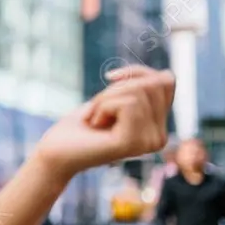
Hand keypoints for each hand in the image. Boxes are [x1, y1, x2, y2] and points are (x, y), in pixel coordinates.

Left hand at [34, 65, 174, 181]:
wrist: (55, 152)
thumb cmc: (80, 124)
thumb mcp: (114, 96)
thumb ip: (142, 86)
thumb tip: (169, 74)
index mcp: (158, 126)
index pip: (166, 81)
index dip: (136, 72)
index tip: (110, 80)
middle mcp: (160, 137)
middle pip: (153, 83)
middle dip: (117, 87)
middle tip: (97, 109)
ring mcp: (149, 142)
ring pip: (137, 92)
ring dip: (105, 98)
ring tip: (95, 119)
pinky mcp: (133, 143)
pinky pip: (126, 104)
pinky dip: (102, 107)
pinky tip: (95, 125)